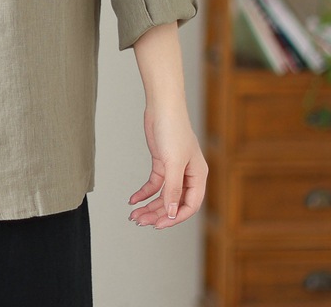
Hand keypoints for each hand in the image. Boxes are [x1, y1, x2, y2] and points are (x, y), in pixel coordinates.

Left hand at [128, 104, 207, 229]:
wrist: (162, 107)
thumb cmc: (173, 130)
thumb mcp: (173, 162)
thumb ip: (173, 189)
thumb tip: (172, 213)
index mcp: (198, 176)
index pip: (190, 205)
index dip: (175, 217)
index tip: (158, 224)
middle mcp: (188, 175)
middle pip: (174, 202)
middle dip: (157, 213)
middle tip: (140, 221)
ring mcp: (174, 170)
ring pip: (163, 195)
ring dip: (149, 205)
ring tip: (134, 215)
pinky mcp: (162, 163)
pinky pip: (154, 184)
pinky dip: (144, 192)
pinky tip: (133, 199)